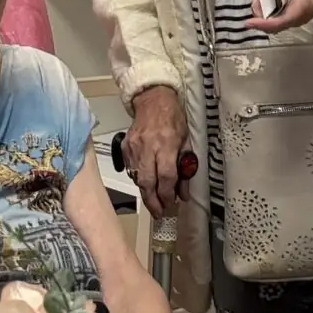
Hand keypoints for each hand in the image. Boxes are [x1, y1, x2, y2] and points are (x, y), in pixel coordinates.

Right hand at [126, 86, 187, 218]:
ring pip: (137, 178)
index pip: (166, 176)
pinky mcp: (125, 146)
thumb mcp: (186, 141)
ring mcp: (134, 147)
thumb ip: (185, 167)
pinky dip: (138, 179)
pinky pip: (130, 169)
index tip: (171, 204)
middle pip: (147, 181)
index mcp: (167, 144)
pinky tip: (145, 184)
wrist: (153, 99)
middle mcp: (148, 146)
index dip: (167, 194)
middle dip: (153, 201)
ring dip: (145, 193)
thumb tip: (183, 192)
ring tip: (153, 202)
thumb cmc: (172, 117)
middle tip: (159, 213)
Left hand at [245, 0, 312, 33]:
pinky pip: (280, 16)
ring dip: (265, 13)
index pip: (281, 22)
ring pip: (277, 22)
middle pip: (275, 25)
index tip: (249, 22)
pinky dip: (270, 9)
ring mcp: (299, 15)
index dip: (263, 24)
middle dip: (260, 16)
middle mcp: (300, 16)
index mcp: (304, 7)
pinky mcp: (298, 12)